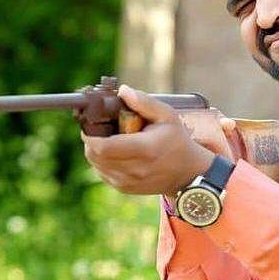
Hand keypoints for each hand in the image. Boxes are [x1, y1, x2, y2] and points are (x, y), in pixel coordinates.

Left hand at [82, 85, 213, 196]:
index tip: (92, 124)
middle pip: (95, 155)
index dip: (91, 135)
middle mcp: (135, 169)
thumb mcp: (167, 116)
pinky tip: (116, 153)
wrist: (187, 172)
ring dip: (97, 151)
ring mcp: (129, 182)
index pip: (103, 147)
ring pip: (96, 164)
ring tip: (111, 140)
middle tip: (101, 129)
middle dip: (92, 140)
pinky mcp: (125, 188)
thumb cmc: (177, 141)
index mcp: (145, 150)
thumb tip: (123, 91)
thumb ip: (144, 102)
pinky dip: (103, 161)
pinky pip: (102, 173)